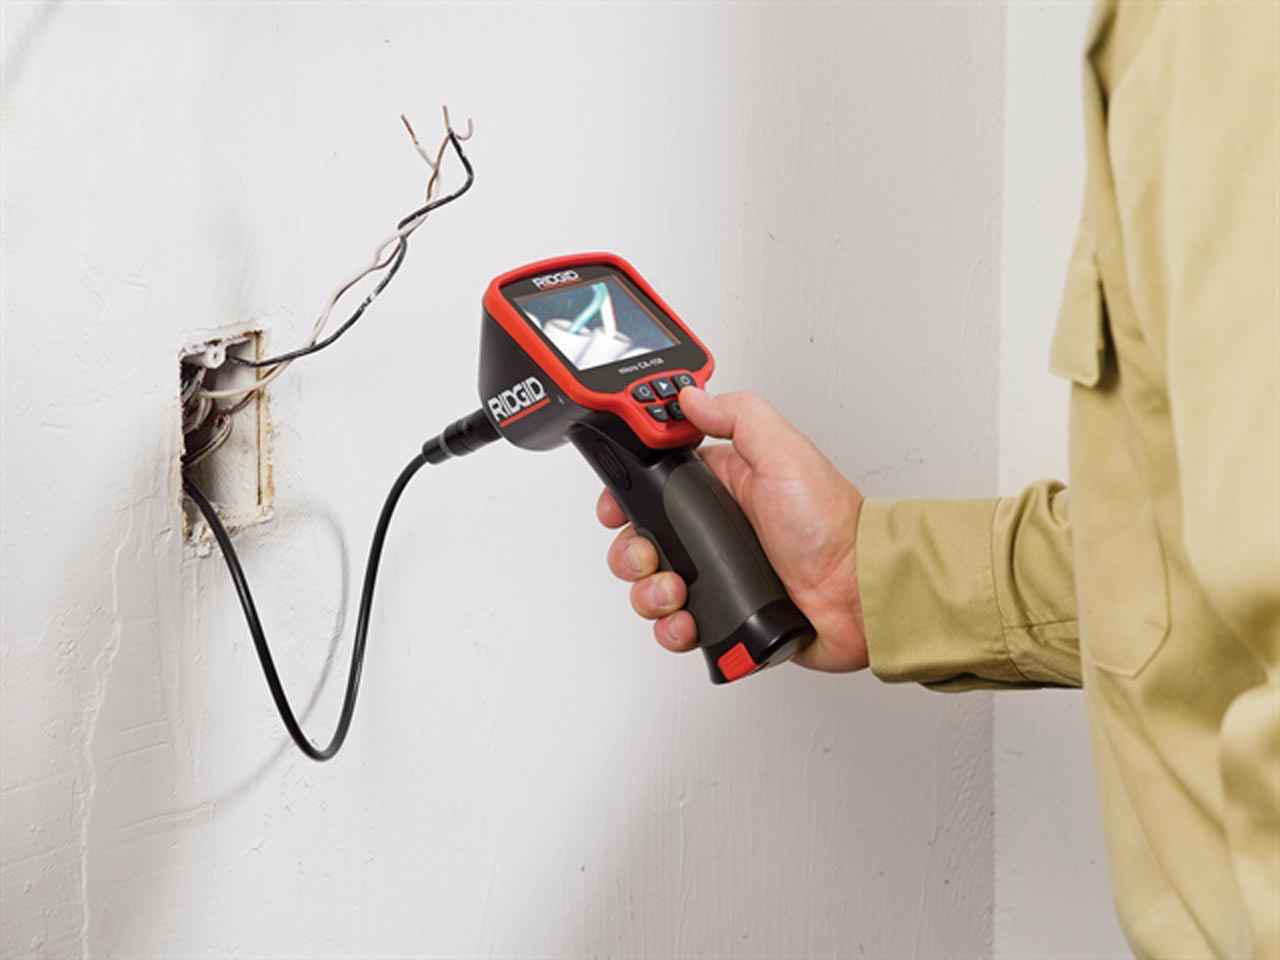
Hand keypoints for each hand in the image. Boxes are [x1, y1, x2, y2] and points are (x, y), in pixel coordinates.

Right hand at [597, 387, 868, 671]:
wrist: (858, 593)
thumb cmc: (831, 524)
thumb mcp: (784, 452)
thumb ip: (737, 416)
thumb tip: (691, 396)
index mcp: (721, 488)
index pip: (653, 485)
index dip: (626, 494)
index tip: (617, 504)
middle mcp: (712, 532)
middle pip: (641, 540)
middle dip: (631, 551)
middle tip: (649, 555)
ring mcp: (716, 576)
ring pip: (652, 586)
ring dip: (648, 593)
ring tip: (674, 593)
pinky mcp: (724, 616)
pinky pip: (677, 626)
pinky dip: (671, 628)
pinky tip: (687, 621)